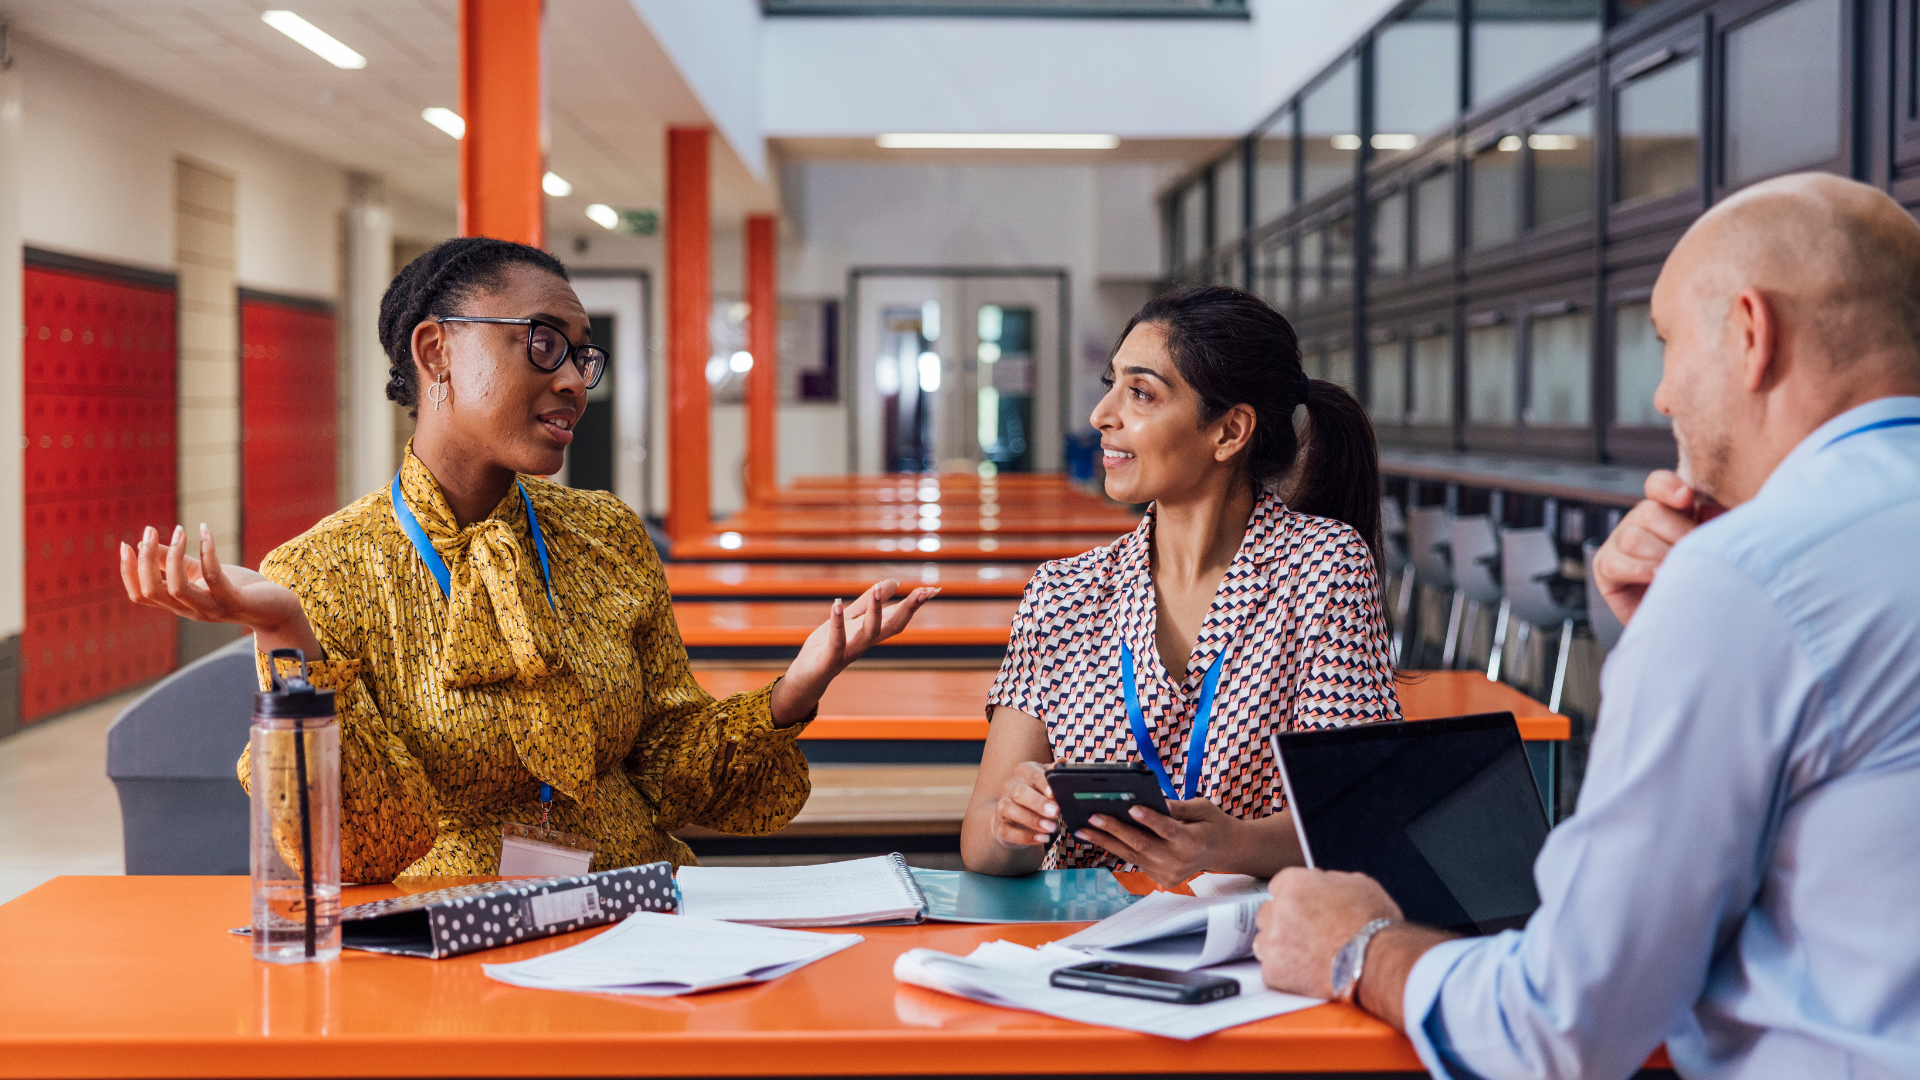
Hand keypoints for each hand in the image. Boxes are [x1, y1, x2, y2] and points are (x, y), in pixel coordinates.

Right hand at [118, 524, 321, 655]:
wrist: (278, 609)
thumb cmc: (239, 588)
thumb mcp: (200, 571)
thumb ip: (174, 561)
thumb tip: (146, 542)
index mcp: (179, 604)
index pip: (141, 595)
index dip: (129, 572)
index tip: (126, 544)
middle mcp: (191, 610)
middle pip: (153, 592)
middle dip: (145, 560)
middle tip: (149, 531)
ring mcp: (212, 608)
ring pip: (177, 589)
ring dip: (173, 556)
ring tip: (179, 530)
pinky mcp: (233, 601)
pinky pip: (213, 577)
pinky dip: (207, 551)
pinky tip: (205, 531)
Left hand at [771, 579, 937, 725]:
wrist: (804, 678)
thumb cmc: (827, 648)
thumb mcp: (849, 619)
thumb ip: (868, 602)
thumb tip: (894, 581)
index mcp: (870, 632)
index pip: (897, 616)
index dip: (915, 604)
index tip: (934, 590)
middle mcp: (864, 642)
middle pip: (892, 626)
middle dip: (908, 609)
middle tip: (924, 592)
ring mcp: (848, 651)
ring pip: (869, 633)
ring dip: (876, 612)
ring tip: (879, 589)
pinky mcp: (829, 658)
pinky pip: (836, 641)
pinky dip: (837, 624)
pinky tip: (837, 604)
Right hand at [988, 760, 1060, 848]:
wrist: (1013, 816)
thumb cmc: (1037, 795)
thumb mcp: (1047, 783)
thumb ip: (1055, 775)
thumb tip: (1063, 763)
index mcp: (1024, 772)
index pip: (1033, 774)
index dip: (1043, 783)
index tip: (1054, 794)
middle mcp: (1010, 786)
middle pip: (1020, 792)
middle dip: (1038, 803)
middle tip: (1055, 812)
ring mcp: (1002, 806)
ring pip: (1010, 810)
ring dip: (1032, 820)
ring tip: (1051, 828)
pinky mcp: (999, 825)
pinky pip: (1008, 831)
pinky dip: (1024, 836)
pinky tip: (1041, 839)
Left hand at [1078, 798, 1243, 888]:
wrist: (1223, 851)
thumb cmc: (1211, 823)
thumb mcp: (1203, 808)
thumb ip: (1179, 807)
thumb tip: (1154, 801)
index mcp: (1193, 841)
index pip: (1168, 829)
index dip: (1150, 819)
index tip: (1132, 808)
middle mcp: (1179, 861)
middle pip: (1143, 844)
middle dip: (1115, 830)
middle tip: (1092, 817)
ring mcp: (1169, 873)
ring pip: (1133, 855)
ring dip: (1106, 841)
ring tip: (1083, 829)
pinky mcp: (1161, 878)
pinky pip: (1136, 861)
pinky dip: (1117, 848)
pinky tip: (1098, 837)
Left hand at [1253, 867, 1401, 998]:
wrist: (1377, 962)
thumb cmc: (1373, 925)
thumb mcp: (1356, 884)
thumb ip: (1327, 881)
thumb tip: (1321, 884)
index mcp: (1294, 883)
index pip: (1278, 887)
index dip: (1293, 900)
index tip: (1301, 910)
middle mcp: (1278, 909)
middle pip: (1268, 913)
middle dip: (1283, 923)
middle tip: (1306, 935)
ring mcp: (1273, 941)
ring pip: (1264, 942)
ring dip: (1280, 947)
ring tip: (1307, 956)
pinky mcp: (1274, 971)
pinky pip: (1272, 970)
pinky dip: (1286, 974)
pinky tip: (1307, 972)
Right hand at [1591, 470, 1712, 625]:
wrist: (1688, 620)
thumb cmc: (1704, 582)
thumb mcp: (1717, 547)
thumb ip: (1719, 524)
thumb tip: (1720, 509)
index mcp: (1669, 510)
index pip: (1658, 485)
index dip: (1669, 487)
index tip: (1686, 499)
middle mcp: (1640, 521)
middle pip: (1649, 511)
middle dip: (1676, 534)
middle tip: (1695, 554)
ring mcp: (1619, 543)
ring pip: (1633, 537)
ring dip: (1660, 555)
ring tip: (1677, 570)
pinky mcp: (1605, 567)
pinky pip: (1616, 562)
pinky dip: (1640, 570)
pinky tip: (1657, 577)